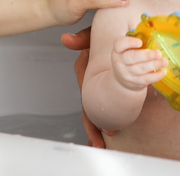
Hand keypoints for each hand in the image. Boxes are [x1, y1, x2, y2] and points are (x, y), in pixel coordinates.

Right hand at [61, 27, 112, 147]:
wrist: (113, 36)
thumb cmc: (99, 36)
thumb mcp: (91, 36)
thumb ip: (81, 38)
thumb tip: (66, 39)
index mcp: (84, 74)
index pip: (86, 98)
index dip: (92, 116)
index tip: (102, 128)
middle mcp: (89, 83)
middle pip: (89, 110)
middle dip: (93, 128)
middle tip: (101, 141)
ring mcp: (97, 86)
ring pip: (96, 111)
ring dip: (97, 127)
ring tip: (102, 142)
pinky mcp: (107, 87)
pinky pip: (107, 104)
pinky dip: (107, 118)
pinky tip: (112, 130)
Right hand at [110, 35, 165, 90]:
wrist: (122, 79)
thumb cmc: (129, 57)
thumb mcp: (128, 48)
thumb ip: (137, 39)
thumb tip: (153, 29)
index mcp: (118, 50)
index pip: (119, 44)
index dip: (129, 42)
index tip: (140, 42)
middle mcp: (120, 62)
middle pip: (131, 58)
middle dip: (146, 55)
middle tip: (158, 53)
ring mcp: (126, 73)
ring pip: (140, 69)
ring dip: (154, 65)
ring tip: (164, 61)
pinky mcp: (134, 82)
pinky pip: (145, 79)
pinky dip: (155, 76)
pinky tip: (163, 71)